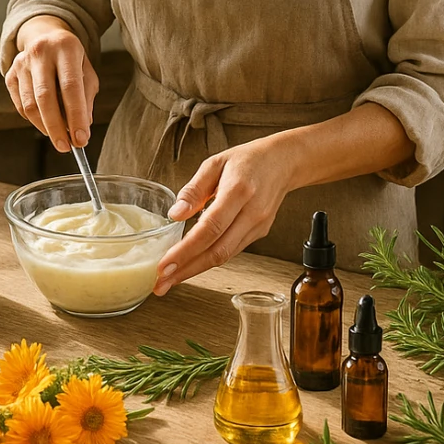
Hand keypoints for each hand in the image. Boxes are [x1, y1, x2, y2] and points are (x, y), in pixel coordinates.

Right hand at [4, 16, 98, 152]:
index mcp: (66, 47)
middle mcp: (40, 52)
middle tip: (66, 147)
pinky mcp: (10, 74)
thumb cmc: (70, 60)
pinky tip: (45, 122)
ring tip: (59, 136)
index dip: (76, 116)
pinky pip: (20, 106)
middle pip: (45, 97)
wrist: (45, 36)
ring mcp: (21, 62)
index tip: (81, 139)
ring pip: (30, 105)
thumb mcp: (86, 72)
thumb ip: (86, 98)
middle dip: (56, 128)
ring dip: (45, 127)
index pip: (71, 87)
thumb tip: (82, 128)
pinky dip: (34, 120)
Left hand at [153, 136, 296, 295]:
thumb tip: (174, 215)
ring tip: (169, 278)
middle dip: (186, 271)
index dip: (186, 251)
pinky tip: (191, 262)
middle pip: (217, 251)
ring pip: (224, 256)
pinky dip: (209, 259)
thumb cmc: (247, 160)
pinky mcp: (259, 234)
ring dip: (195, 270)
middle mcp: (251, 213)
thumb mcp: (215, 163)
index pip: (209, 229)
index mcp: (238, 191)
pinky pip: (232, 251)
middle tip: (160, 284)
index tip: (164, 265)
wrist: (283, 162)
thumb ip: (194, 189)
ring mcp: (257, 226)